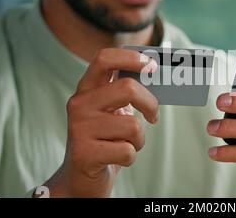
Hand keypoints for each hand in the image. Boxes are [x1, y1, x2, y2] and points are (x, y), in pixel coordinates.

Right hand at [40, 48, 158, 197]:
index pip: (105, 59)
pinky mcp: (84, 153)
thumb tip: (155, 73)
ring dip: (139, 139)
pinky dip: (130, 157)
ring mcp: (80, 128)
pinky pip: (127, 151)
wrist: (81, 177)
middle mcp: (80, 104)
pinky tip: (116, 158)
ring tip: (126, 144)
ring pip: (133, 125)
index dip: (131, 58)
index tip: (152, 66)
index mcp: (87, 89)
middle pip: (128, 88)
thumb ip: (128, 92)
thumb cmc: (105, 139)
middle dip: (150, 104)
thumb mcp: (114, 111)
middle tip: (153, 116)